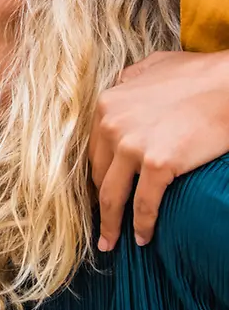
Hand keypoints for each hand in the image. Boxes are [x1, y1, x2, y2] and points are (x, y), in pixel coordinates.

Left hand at [90, 49, 228, 250]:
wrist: (228, 85)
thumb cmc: (196, 75)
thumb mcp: (150, 67)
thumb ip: (129, 80)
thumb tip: (121, 85)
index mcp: (106, 104)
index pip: (94, 149)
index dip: (98, 174)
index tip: (100, 192)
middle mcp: (112, 124)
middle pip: (99, 175)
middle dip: (100, 202)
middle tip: (102, 224)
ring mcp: (132, 145)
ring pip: (112, 196)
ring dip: (110, 224)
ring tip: (111, 242)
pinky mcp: (158, 163)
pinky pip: (144, 205)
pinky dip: (142, 226)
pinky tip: (143, 239)